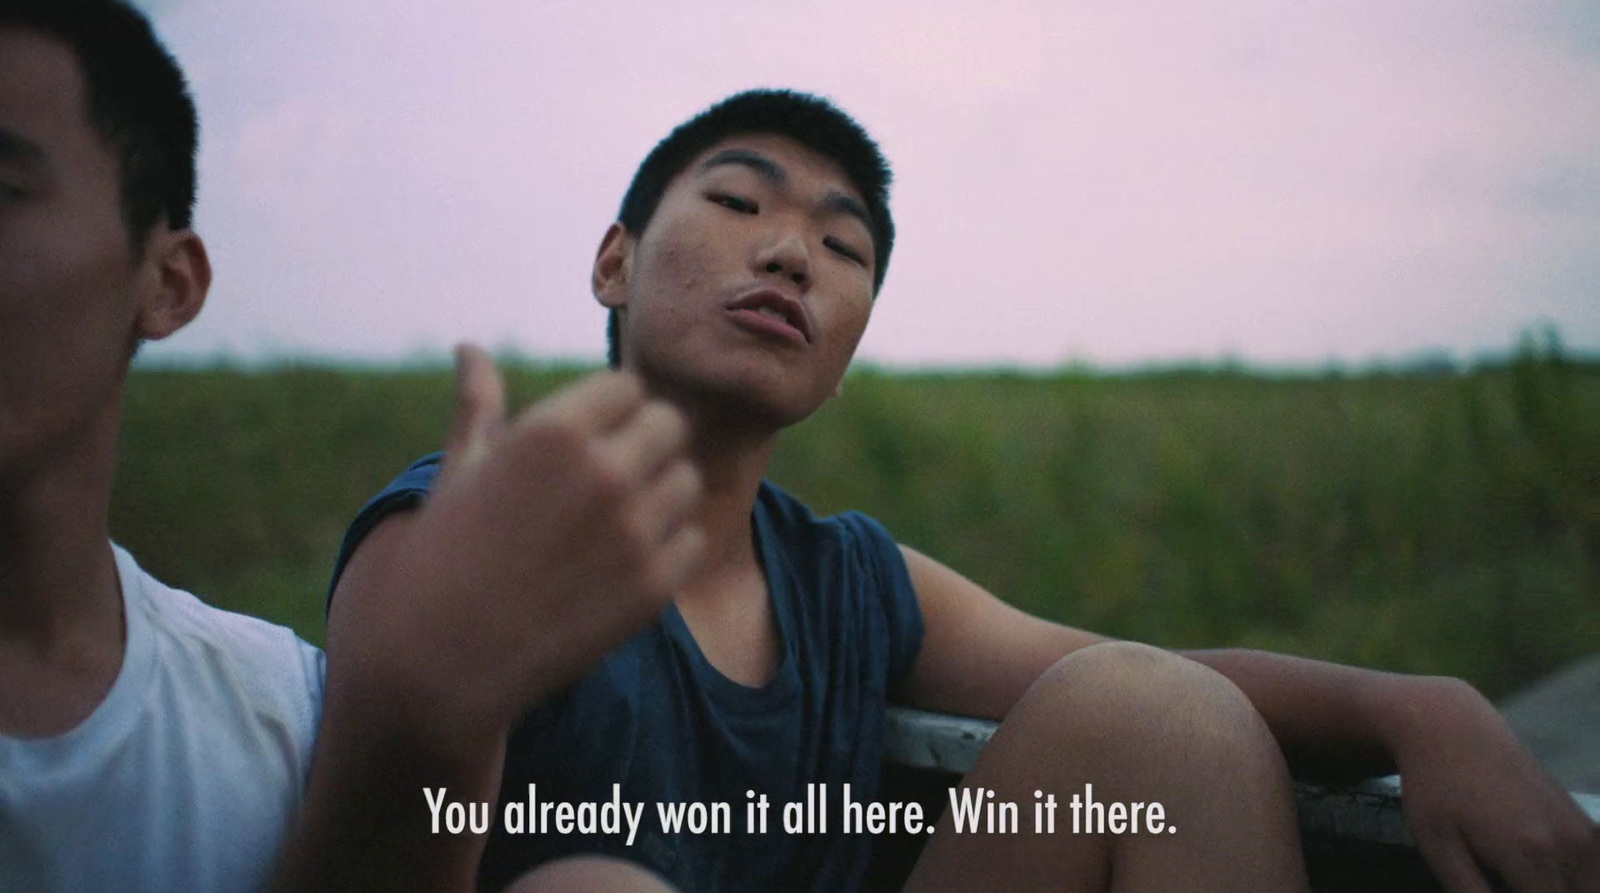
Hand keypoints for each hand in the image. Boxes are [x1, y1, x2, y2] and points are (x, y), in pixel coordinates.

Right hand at [349, 345, 703, 738]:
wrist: (437, 664)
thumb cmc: (441, 557)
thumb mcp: (458, 472)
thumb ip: (480, 406)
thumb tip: (470, 349)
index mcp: (553, 432)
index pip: (628, 387)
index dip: (608, 413)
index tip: (584, 444)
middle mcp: (603, 473)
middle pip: (670, 424)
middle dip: (644, 443)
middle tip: (608, 479)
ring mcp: (634, 533)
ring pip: (687, 481)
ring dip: (660, 495)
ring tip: (612, 525)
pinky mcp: (653, 588)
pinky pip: (692, 541)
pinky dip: (668, 549)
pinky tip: (621, 566)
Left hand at [1379, 675, 1597, 892]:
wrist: (1452, 728)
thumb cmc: (1434, 789)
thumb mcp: (1438, 847)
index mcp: (1532, 857)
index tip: (1487, 885)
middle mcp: (1570, 847)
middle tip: (1489, 877)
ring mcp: (1583, 834)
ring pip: (1583, 891)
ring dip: (1549, 890)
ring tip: (1499, 871)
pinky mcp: (1583, 825)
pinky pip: (1587, 875)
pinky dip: (1561, 883)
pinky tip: (1517, 867)